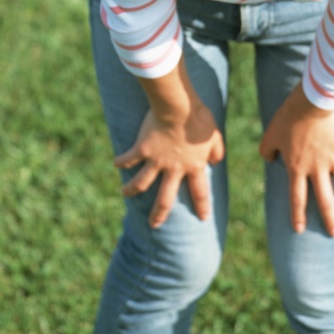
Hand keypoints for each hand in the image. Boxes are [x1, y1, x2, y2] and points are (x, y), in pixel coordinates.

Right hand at [114, 101, 224, 228]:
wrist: (177, 108)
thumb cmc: (198, 118)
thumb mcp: (215, 135)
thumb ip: (217, 150)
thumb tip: (217, 161)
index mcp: (193, 166)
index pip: (200, 192)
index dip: (202, 206)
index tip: (203, 218)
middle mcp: (174, 169)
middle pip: (165, 198)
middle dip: (159, 214)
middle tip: (154, 224)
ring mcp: (156, 161)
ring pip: (142, 183)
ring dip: (132, 190)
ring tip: (125, 194)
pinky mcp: (142, 149)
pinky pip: (130, 159)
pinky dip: (122, 162)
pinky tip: (116, 164)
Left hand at [259, 83, 333, 236]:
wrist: (310, 102)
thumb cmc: (288, 117)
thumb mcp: (270, 134)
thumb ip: (266, 150)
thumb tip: (268, 160)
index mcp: (297, 167)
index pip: (297, 197)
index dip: (298, 214)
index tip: (300, 230)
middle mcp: (317, 168)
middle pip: (325, 199)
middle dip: (331, 218)